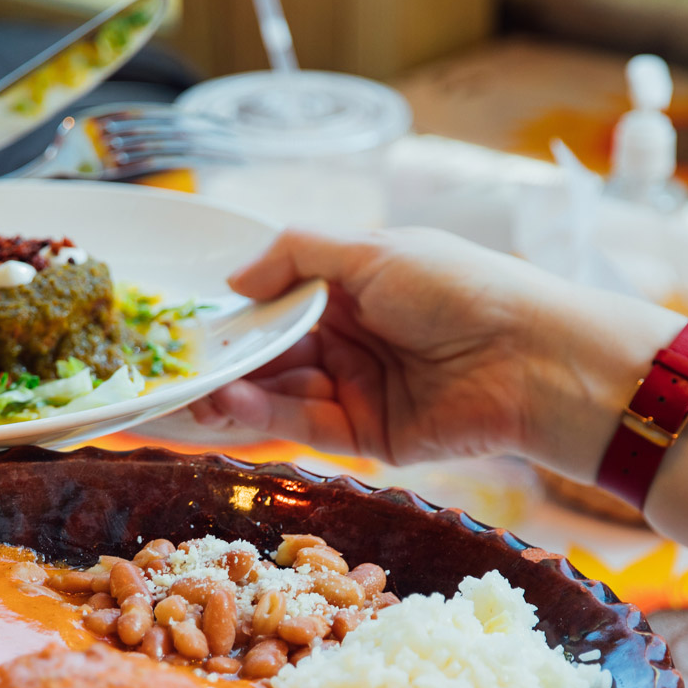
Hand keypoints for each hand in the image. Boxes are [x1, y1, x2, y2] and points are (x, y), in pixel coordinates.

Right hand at [187, 228, 679, 475]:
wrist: (531, 356)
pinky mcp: (366, 438)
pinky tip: (222, 403)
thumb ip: (297, 255)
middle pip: (266, 355)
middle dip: (215, 363)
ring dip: (226, 394)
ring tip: (177, 392)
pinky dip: (259, 416)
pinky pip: (300, 426)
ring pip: (275, 394)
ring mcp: (355, 390)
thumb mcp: (373, 250)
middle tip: (155, 371)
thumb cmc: (462, 285)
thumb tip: (231, 280)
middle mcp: (347, 339)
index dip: (227, 315)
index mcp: (351, 288)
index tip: (174, 324)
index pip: (272, 304)